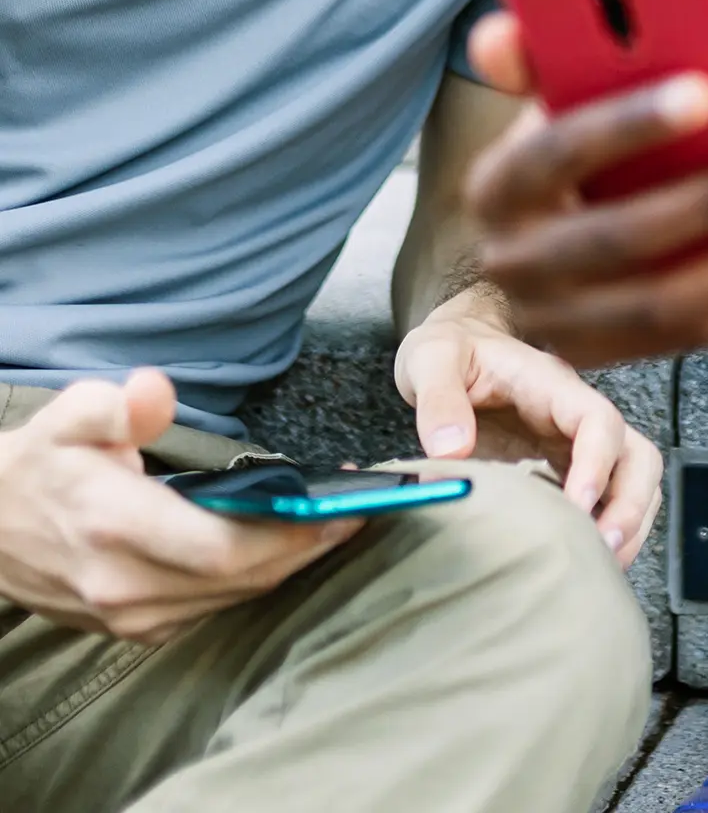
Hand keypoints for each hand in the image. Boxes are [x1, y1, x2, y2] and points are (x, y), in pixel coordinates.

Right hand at [0, 370, 358, 641]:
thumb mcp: (68, 418)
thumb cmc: (40, 465)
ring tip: (333, 525)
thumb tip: (154, 391)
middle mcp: (122, 582)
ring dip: (288, 567)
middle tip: (357, 513)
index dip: (289, 532)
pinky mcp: (131, 627)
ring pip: (230, 601)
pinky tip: (285, 551)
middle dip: (306, 548)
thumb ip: (113, 404)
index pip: (222, 547)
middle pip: (239, 580)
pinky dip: (254, 583)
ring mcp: (125, 614)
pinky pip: (209, 612)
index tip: (339, 506)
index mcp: (114, 526)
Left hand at [394, 286, 664, 567]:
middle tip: (603, 551)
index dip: (598, 463)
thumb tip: (450, 450)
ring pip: (634, 479)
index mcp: (551, 386)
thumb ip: (438, 400)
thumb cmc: (452, 349)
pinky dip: (608, 530)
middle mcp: (575, 417)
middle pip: (637, 455)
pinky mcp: (564, 468)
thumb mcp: (432, 359)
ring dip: (629, 523)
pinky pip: (606, 498)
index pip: (598, 420)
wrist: (459, 343)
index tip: (578, 506)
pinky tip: (582, 558)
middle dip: (630, 504)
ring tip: (599, 565)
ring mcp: (574, 444)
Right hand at [462, 13, 707, 367]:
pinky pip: (693, 344)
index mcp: (498, 187)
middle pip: (621, 238)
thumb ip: (533, 61)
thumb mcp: (547, 102)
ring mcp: (563, 322)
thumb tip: (498, 35)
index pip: (558, 152)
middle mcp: (518, 264)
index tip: (707, 91)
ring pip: (662, 306)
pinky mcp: (612, 358)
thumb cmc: (577, 144)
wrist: (555, 229)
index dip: (629, 124)